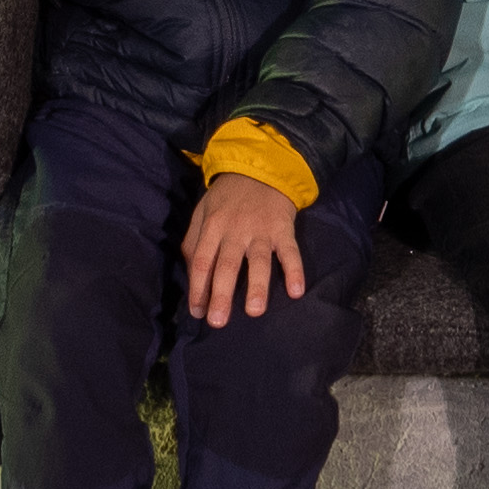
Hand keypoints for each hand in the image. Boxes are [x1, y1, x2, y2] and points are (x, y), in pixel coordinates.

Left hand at [179, 164, 309, 324]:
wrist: (261, 167)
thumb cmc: (227, 198)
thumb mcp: (203, 212)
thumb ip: (194, 241)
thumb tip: (191, 274)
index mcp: (212, 226)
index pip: (201, 260)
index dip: (198, 287)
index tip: (197, 312)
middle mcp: (235, 229)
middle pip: (226, 264)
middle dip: (221, 293)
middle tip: (217, 321)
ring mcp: (261, 229)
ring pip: (258, 260)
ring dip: (257, 286)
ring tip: (255, 311)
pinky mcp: (283, 228)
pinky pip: (290, 251)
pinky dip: (295, 270)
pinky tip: (296, 291)